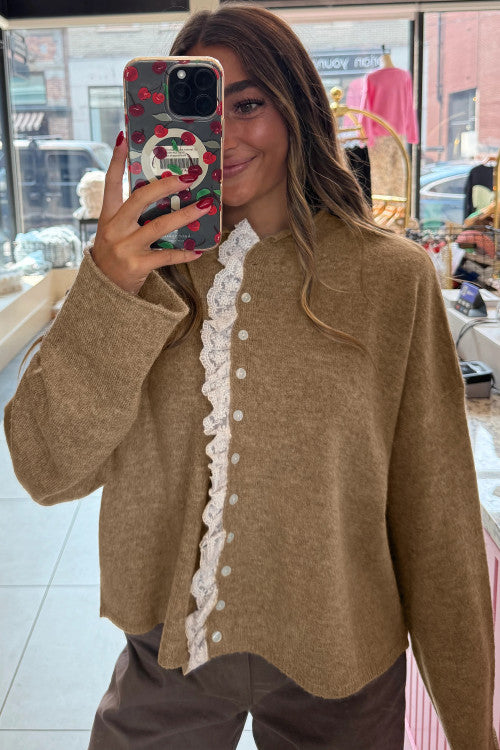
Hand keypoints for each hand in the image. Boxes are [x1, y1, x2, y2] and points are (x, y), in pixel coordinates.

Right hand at [91, 131, 214, 294]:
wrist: (105, 291)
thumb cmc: (115, 256)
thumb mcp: (114, 232)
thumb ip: (130, 214)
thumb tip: (158, 193)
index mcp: (107, 216)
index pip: (110, 182)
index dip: (117, 161)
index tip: (124, 138)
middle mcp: (114, 229)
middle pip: (140, 198)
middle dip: (165, 185)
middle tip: (187, 178)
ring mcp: (126, 247)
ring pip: (159, 226)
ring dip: (185, 215)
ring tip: (204, 207)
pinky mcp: (137, 265)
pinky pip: (166, 256)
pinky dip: (184, 253)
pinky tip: (198, 250)